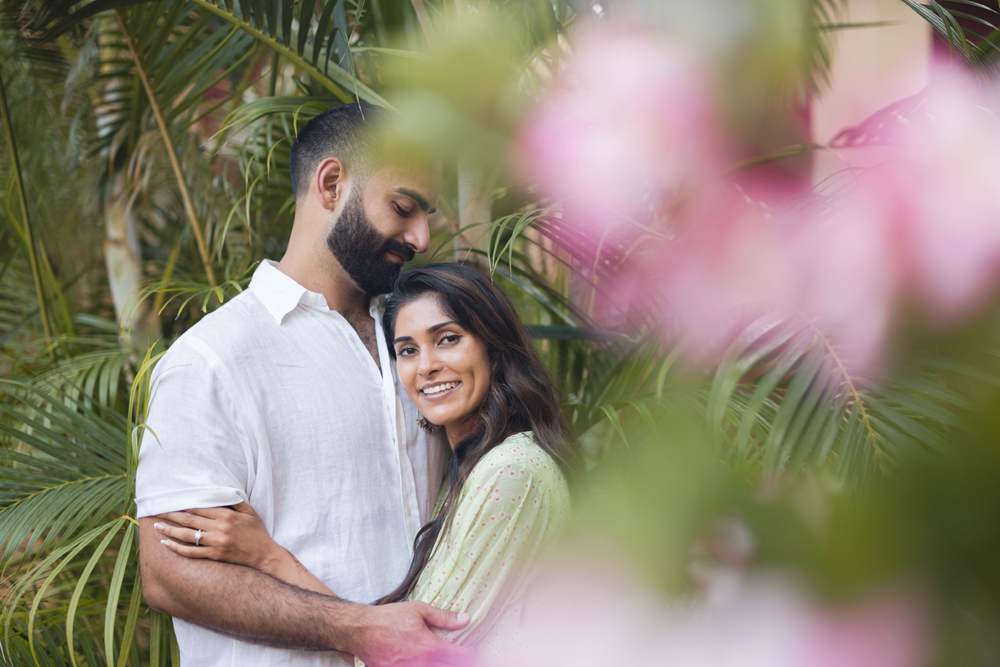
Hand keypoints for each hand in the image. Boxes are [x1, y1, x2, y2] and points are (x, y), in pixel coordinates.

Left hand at [154, 502, 281, 571]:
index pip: (199, 508)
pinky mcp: (214, 556)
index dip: (183, 504)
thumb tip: (221, 492)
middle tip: (157, 512)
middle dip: (171, 515)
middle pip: (189, 520)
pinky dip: (177, 548)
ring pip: (187, 536)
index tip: (171, 501)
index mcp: (227, 516)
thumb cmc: (257, 532)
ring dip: (169, 531)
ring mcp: (216, 543)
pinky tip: (166, 544)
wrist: (264, 555)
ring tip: (157, 527)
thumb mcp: (250, 512)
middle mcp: (219, 528)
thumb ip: (235, 502)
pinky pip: (191, 552)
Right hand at [348, 601, 473, 666]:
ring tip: (437, 658)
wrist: (361, 630)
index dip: (469, 655)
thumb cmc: (389, 618)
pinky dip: (421, 666)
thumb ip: (443, 618)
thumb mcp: (418, 610)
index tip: (473, 652)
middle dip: (453, 661)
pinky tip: (421, 661)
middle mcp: (421, 663)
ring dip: (438, 664)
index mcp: (429, 647)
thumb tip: (465, 619)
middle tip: (455, 656)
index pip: (458, 656)